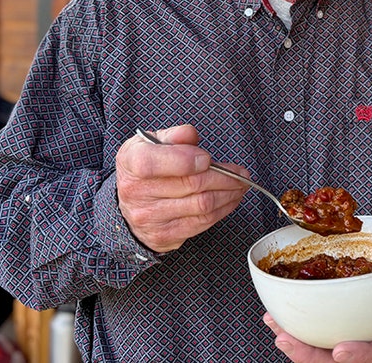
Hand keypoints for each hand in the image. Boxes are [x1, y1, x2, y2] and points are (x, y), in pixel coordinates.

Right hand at [116, 125, 248, 251]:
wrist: (131, 202)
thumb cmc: (149, 165)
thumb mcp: (154, 142)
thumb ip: (174, 136)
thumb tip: (189, 135)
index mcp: (131, 162)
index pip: (152, 163)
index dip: (184, 160)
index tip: (207, 158)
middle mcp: (136, 192)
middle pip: (190, 184)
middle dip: (224, 177)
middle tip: (241, 172)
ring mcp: (149, 217)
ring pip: (202, 205)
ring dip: (229, 194)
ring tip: (241, 184)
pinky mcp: (164, 235)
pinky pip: (202, 222)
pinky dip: (223, 209)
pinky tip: (231, 199)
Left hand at [263, 256, 371, 362]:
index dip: (361, 356)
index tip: (340, 350)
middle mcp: (365, 353)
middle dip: (309, 357)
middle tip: (287, 340)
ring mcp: (345, 348)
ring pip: (317, 356)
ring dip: (294, 345)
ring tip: (276, 328)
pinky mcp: (327, 342)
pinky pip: (309, 341)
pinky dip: (291, 330)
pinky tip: (273, 317)